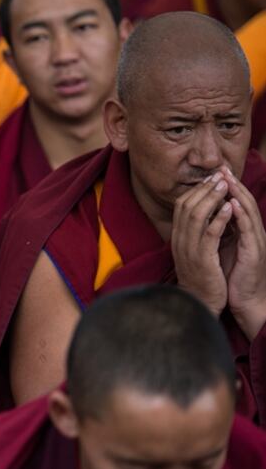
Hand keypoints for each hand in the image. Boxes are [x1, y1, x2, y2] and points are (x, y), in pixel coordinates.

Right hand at [172, 173, 232, 316]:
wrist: (201, 302)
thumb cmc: (203, 276)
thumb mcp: (196, 251)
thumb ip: (198, 232)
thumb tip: (207, 212)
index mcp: (178, 238)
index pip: (181, 206)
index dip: (196, 190)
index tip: (211, 179)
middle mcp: (180, 241)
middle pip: (187, 206)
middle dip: (204, 189)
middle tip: (219, 176)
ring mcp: (189, 249)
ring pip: (197, 216)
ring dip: (212, 198)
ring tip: (225, 186)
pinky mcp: (202, 258)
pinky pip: (210, 233)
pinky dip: (220, 218)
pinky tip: (230, 207)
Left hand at [218, 166, 265, 338]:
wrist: (247, 301)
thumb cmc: (235, 277)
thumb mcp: (227, 250)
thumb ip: (223, 233)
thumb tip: (210, 218)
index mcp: (245, 233)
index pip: (237, 204)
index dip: (228, 188)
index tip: (216, 173)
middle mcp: (253, 233)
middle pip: (245, 203)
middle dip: (233, 184)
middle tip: (222, 168)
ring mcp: (256, 241)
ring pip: (249, 213)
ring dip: (238, 194)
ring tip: (228, 179)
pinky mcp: (254, 252)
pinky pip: (248, 230)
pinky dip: (241, 215)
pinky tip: (234, 204)